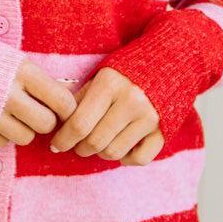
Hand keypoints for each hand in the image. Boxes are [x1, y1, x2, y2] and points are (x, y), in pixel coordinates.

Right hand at [0, 60, 77, 147]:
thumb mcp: (16, 61)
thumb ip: (39, 79)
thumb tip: (70, 95)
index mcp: (23, 72)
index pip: (62, 100)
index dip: (69, 110)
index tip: (65, 111)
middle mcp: (9, 94)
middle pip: (47, 124)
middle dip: (46, 121)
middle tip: (36, 111)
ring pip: (27, 137)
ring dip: (25, 129)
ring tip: (13, 114)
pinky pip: (4, 142)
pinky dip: (3, 134)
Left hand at [48, 67, 164, 165]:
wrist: (167, 62)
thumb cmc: (126, 70)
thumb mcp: (100, 75)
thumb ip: (79, 97)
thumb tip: (57, 120)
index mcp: (110, 84)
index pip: (79, 123)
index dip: (63, 139)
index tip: (56, 145)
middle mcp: (131, 101)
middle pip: (95, 142)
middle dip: (80, 148)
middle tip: (77, 144)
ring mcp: (150, 117)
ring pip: (114, 153)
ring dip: (101, 153)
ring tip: (99, 141)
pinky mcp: (163, 130)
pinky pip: (139, 159)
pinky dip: (126, 158)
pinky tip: (121, 146)